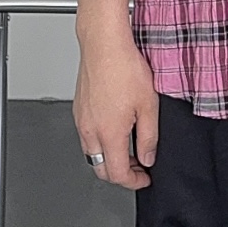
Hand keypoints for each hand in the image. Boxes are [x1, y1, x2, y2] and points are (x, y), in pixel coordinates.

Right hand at [74, 37, 157, 189]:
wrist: (104, 44)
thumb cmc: (124, 67)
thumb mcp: (149, 106)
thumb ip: (149, 137)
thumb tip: (148, 158)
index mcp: (109, 133)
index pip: (117, 173)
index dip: (134, 182)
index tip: (145, 178)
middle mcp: (90, 130)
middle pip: (100, 169)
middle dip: (120, 174)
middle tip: (138, 167)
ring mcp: (81, 120)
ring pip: (91, 154)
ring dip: (109, 158)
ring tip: (129, 148)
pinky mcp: (78, 109)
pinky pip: (87, 137)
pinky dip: (101, 143)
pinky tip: (115, 130)